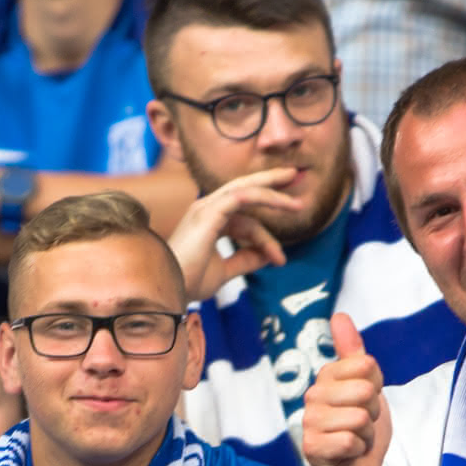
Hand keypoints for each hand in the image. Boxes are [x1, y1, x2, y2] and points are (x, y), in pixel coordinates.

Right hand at [168, 167, 300, 300]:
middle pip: (244, 190)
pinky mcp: (208, 212)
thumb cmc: (187, 281)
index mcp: (208, 221)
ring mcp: (205, 208)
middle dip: (270, 183)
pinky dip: (264, 197)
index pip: (244, 221)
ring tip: (298, 204)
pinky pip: (242, 197)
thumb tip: (269, 256)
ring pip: (247, 191)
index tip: (280, 261)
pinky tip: (283, 203)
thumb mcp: (224, 271)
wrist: (167, 290)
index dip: (265, 239)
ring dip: (274, 196)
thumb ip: (245, 261)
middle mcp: (206, 209)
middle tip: (294, 175)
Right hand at [301, 313, 389, 465]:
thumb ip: (353, 352)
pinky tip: (349, 454)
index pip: (367, 366)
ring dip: (367, 434)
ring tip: (356, 439)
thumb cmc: (361, 428)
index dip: (377, 387)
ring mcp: (309, 422)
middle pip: (365, 391)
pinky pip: (351, 441)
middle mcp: (313, 396)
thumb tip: (339, 315)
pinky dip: (359, 451)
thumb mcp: (365, 385)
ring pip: (360, 418)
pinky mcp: (312, 448)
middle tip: (362, 424)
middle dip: (373, 412)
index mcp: (326, 377)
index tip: (366, 401)